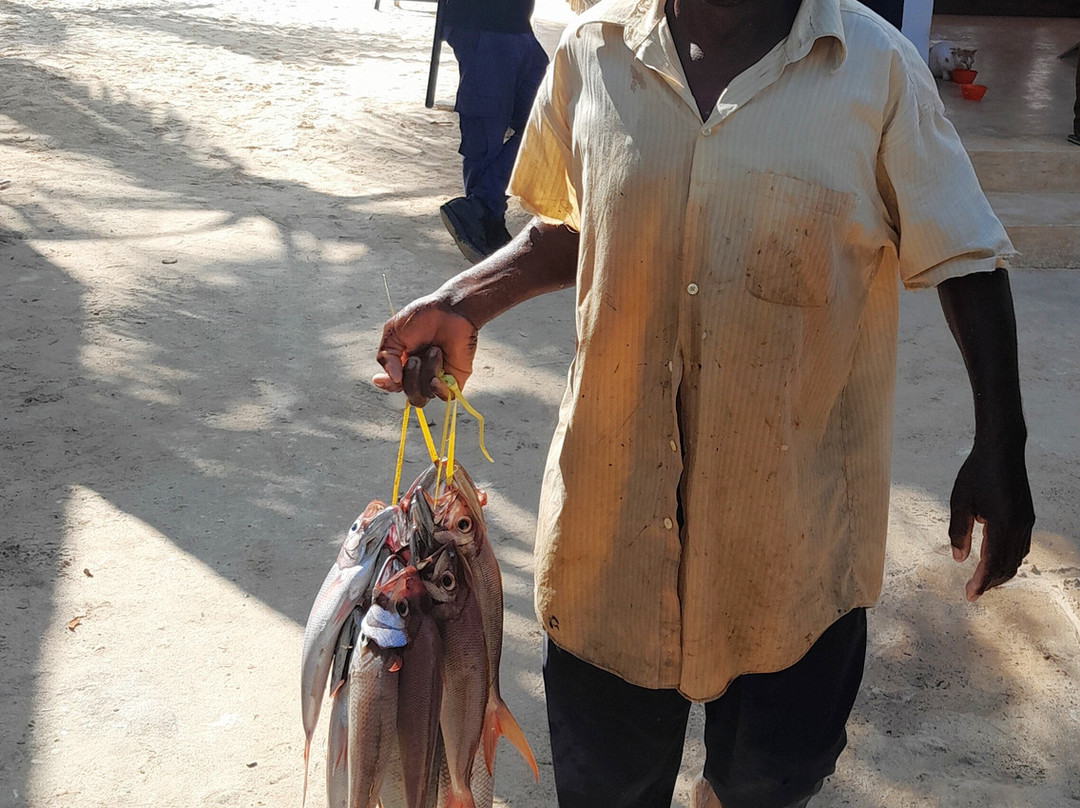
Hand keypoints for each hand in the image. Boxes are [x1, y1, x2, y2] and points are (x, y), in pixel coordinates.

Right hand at [373, 294, 477, 406]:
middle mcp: (421, 373)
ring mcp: (438, 378)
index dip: (387, 385)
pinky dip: (437, 388)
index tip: (381, 378)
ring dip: (425, 373)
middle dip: (408, 377)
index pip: (393, 385)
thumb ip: (386, 356)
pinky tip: (437, 376)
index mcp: (404, 363)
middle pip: (409, 394)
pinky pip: (444, 397)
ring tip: (434, 351)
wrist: (451, 309)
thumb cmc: (423, 316)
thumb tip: (393, 380)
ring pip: (423, 395)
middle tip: (415, 357)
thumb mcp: (393, 332)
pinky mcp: (455, 379)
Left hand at [948, 439, 1034, 601]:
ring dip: (1000, 572)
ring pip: (1016, 558)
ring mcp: (1026, 522)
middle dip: (990, 582)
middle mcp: (1019, 526)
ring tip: (981, 581)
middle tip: (972, 592)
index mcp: (1002, 523)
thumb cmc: (977, 472)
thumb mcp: (960, 500)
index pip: (993, 563)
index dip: (982, 582)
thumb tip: (958, 558)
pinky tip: (994, 560)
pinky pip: (1020, 547)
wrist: (1002, 449)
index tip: (970, 595)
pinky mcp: (1026, 517)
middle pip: (1007, 566)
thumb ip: (958, 531)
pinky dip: (1008, 559)